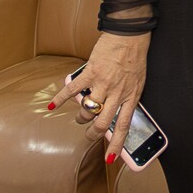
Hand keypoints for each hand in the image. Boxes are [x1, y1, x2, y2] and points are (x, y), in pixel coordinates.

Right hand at [49, 31, 150, 163]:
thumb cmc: (135, 56)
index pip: (124, 126)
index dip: (116, 144)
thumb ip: (127, 96)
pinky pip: (73, 90)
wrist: (130, 34)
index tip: (109, 158)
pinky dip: (61, 98)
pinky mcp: (91, 72)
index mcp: (131, 96)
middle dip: (92, 134)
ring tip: (80, 116)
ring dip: (81, 117)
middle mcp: (117, 93)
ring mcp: (103, 83)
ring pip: (87, 111)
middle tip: (88, 135)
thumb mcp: (138, 81)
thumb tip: (116, 111)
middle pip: (102, 124)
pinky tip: (53, 105)